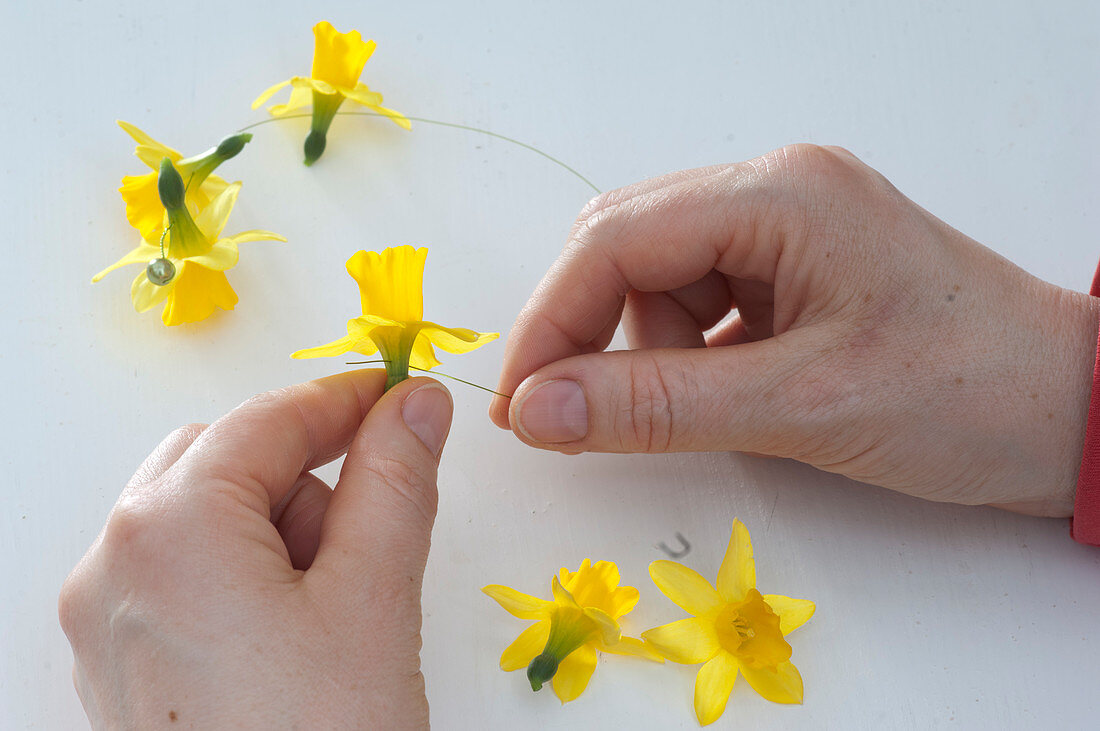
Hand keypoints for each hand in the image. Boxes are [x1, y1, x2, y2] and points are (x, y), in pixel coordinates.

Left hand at [60, 372, 452, 727]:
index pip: (267, 419)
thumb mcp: (373, 595)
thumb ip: (395, 479)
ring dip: (277, 532)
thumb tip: (414, 403)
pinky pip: (182, 578)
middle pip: (221, 461)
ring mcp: (106, 621)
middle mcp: (114, 565)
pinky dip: (245, 577)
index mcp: (169, 528)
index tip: (399, 397)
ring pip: (201, 519)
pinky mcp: (120, 667)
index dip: (343, 400)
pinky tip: (296, 639)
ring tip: (335, 610)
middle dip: (302, 476)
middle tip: (368, 527)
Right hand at [490, 144, 1098, 516]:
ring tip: (711, 408)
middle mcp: (776, 192)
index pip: (616, 239)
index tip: (519, 406)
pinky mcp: (797, 268)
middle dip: (591, 332)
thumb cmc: (964, 398)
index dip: (551, 322)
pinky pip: (703, 301)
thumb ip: (655, 407)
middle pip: (629, 247)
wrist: (1071, 412)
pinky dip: (688, 354)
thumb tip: (533, 410)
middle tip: (567, 415)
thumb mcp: (799, 406)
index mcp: (781, 195)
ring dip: (648, 350)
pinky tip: (731, 392)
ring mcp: (788, 227)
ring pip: (660, 280)